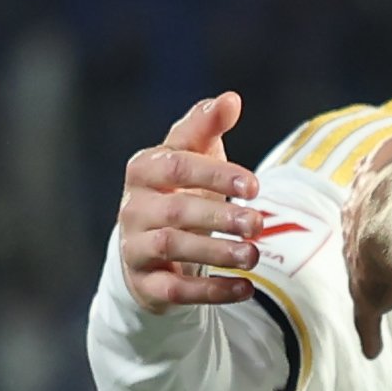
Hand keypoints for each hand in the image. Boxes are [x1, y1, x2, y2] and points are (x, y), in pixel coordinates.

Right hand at [113, 92, 267, 310]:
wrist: (151, 247)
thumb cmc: (179, 190)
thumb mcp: (192, 156)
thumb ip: (206, 128)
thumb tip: (230, 99)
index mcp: (143, 169)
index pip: (177, 165)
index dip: (216, 174)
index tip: (256, 186)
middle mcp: (132, 208)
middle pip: (175, 210)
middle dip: (219, 217)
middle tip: (259, 224)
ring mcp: (135, 247)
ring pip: (172, 248)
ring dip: (217, 252)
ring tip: (254, 255)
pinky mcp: (145, 284)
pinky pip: (175, 290)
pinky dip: (211, 291)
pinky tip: (245, 288)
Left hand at [343, 66, 391, 354]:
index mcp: (378, 180)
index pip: (377, 180)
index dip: (387, 183)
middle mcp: (364, 217)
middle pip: (364, 221)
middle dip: (372, 228)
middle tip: (386, 237)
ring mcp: (365, 259)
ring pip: (364, 266)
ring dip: (373, 273)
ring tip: (385, 281)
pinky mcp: (371, 294)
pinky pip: (367, 318)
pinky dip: (368, 332)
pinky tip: (369, 349)